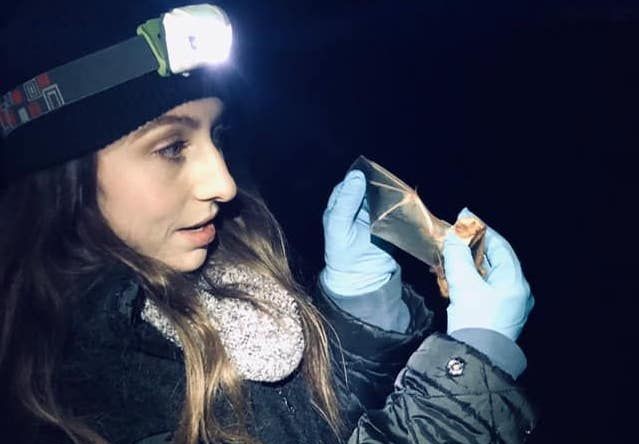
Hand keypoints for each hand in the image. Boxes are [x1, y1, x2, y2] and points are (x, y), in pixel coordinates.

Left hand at [320, 170, 397, 295]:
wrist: (362, 276)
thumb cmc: (342, 251)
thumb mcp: (338, 225)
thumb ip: (346, 201)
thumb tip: (357, 175)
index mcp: (341, 201)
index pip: (352, 181)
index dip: (362, 176)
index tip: (371, 175)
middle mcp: (358, 202)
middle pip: (370, 184)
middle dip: (378, 182)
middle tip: (387, 182)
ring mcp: (374, 210)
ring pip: (383, 193)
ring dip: (390, 191)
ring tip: (396, 190)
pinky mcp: (389, 219)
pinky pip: (394, 206)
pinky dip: (398, 203)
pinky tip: (403, 201)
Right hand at [444, 208, 534, 340]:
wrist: (476, 358)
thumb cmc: (475, 319)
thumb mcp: (464, 283)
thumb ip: (457, 256)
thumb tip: (452, 236)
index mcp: (515, 280)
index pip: (499, 245)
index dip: (480, 230)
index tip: (464, 217)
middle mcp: (516, 291)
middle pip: (493, 260)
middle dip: (470, 247)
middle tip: (453, 236)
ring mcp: (507, 304)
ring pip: (486, 274)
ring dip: (466, 263)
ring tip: (447, 255)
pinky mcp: (495, 315)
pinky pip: (482, 288)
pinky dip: (468, 279)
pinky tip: (451, 276)